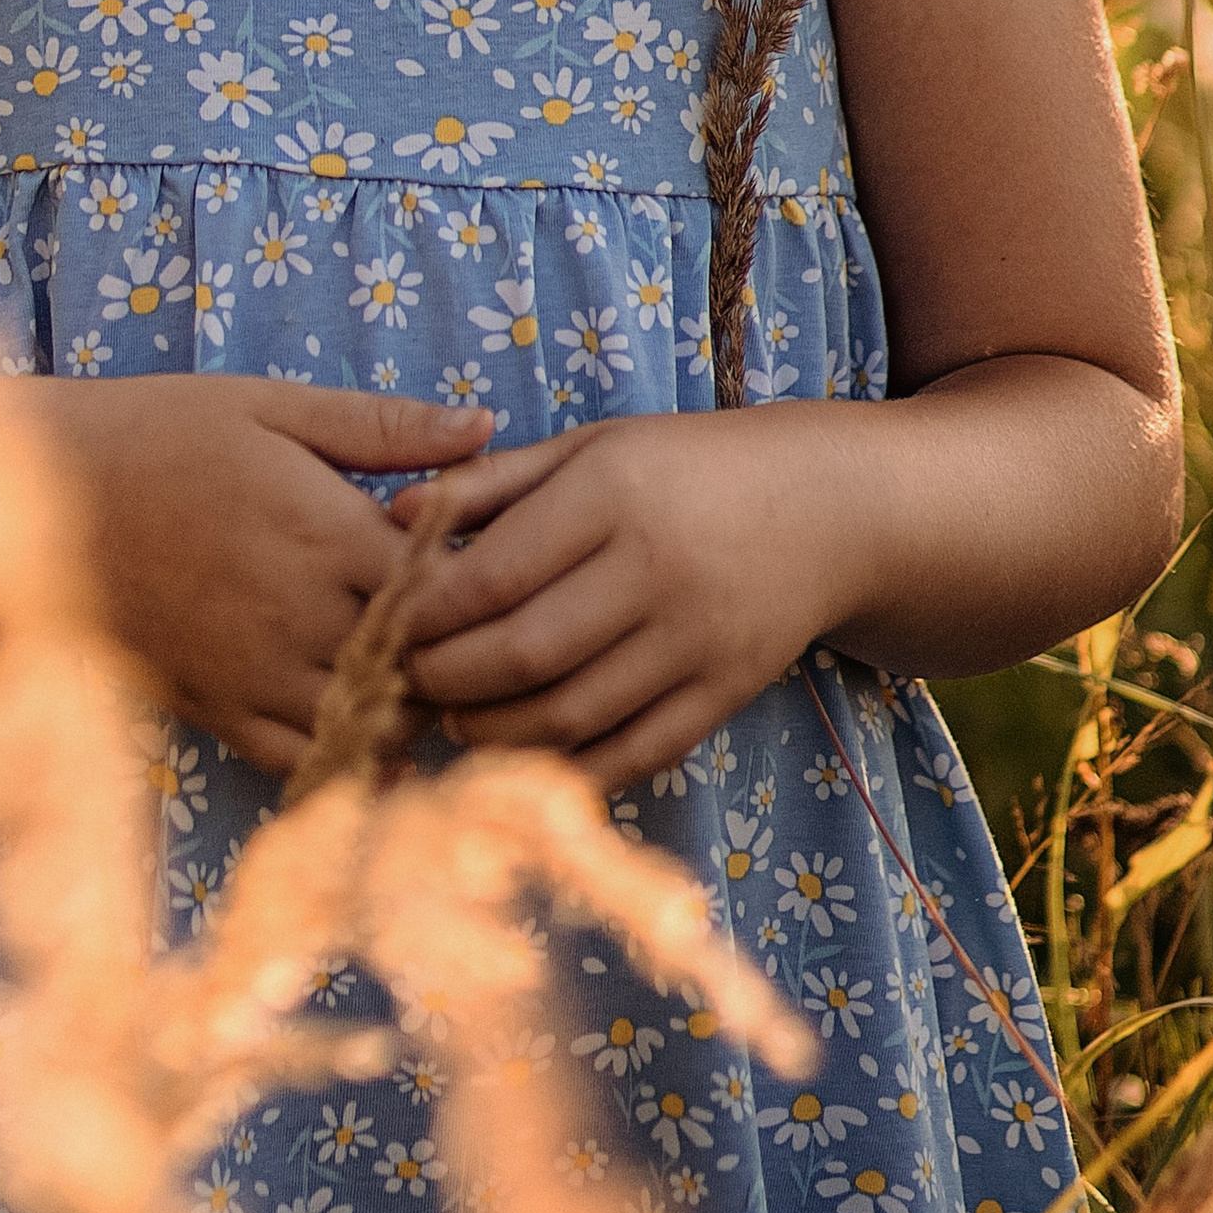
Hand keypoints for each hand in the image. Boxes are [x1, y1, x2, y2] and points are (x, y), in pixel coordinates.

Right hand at [42, 374, 492, 771]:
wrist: (41, 497)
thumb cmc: (161, 433)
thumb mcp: (272, 408)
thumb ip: (382, 427)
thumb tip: (486, 428)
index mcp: (325, 533)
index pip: (448, 585)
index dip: (478, 578)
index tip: (486, 557)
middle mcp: (300, 616)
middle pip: (421, 662)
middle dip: (454, 648)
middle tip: (473, 624)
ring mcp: (256, 673)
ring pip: (373, 721)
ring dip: (407, 702)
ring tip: (419, 667)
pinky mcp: (217, 710)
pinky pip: (304, 760)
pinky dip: (348, 753)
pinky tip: (367, 722)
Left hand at [392, 407, 875, 794]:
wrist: (826, 509)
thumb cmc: (685, 468)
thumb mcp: (592, 446)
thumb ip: (493, 481)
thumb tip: (394, 515)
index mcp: (614, 493)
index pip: (496, 574)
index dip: (427, 613)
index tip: (386, 624)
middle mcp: (655, 569)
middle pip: (525, 651)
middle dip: (447, 679)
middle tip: (404, 683)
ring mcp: (696, 640)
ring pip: (573, 713)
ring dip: (495, 731)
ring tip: (452, 720)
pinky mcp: (725, 693)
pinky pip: (634, 751)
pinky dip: (570, 766)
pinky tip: (524, 755)